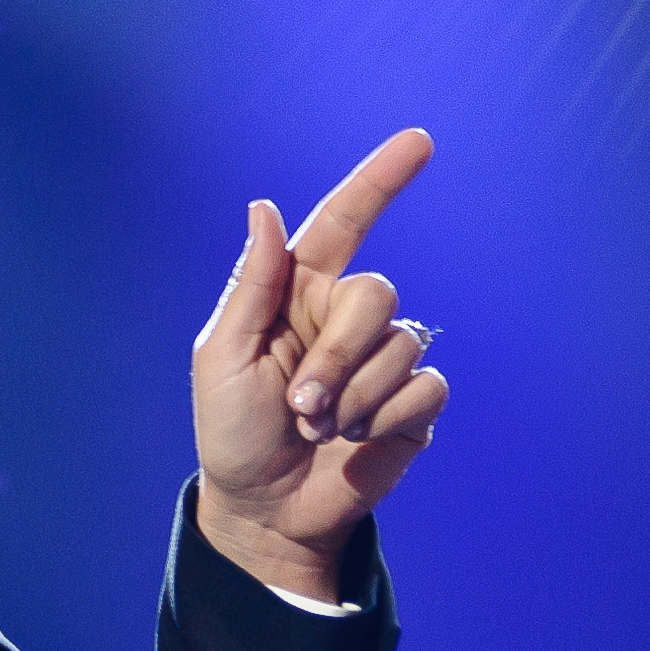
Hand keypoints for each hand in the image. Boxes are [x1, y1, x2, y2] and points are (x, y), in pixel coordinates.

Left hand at [190, 128, 448, 602]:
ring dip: (353, 399)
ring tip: (318, 431)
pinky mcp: (412, 404)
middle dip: (336, 357)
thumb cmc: (232, 433)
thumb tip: (265, 207)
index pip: (345, 222)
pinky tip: (357, 442)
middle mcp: (345, 318)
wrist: (264, 509)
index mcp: (297, 292)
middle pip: (375, 296)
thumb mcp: (224, 357)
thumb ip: (252, 285)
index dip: (380, 180)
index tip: (418, 141)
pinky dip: (385, 420)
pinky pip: (425, 388)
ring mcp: (383, 360)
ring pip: (402, 346)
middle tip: (300, 406)